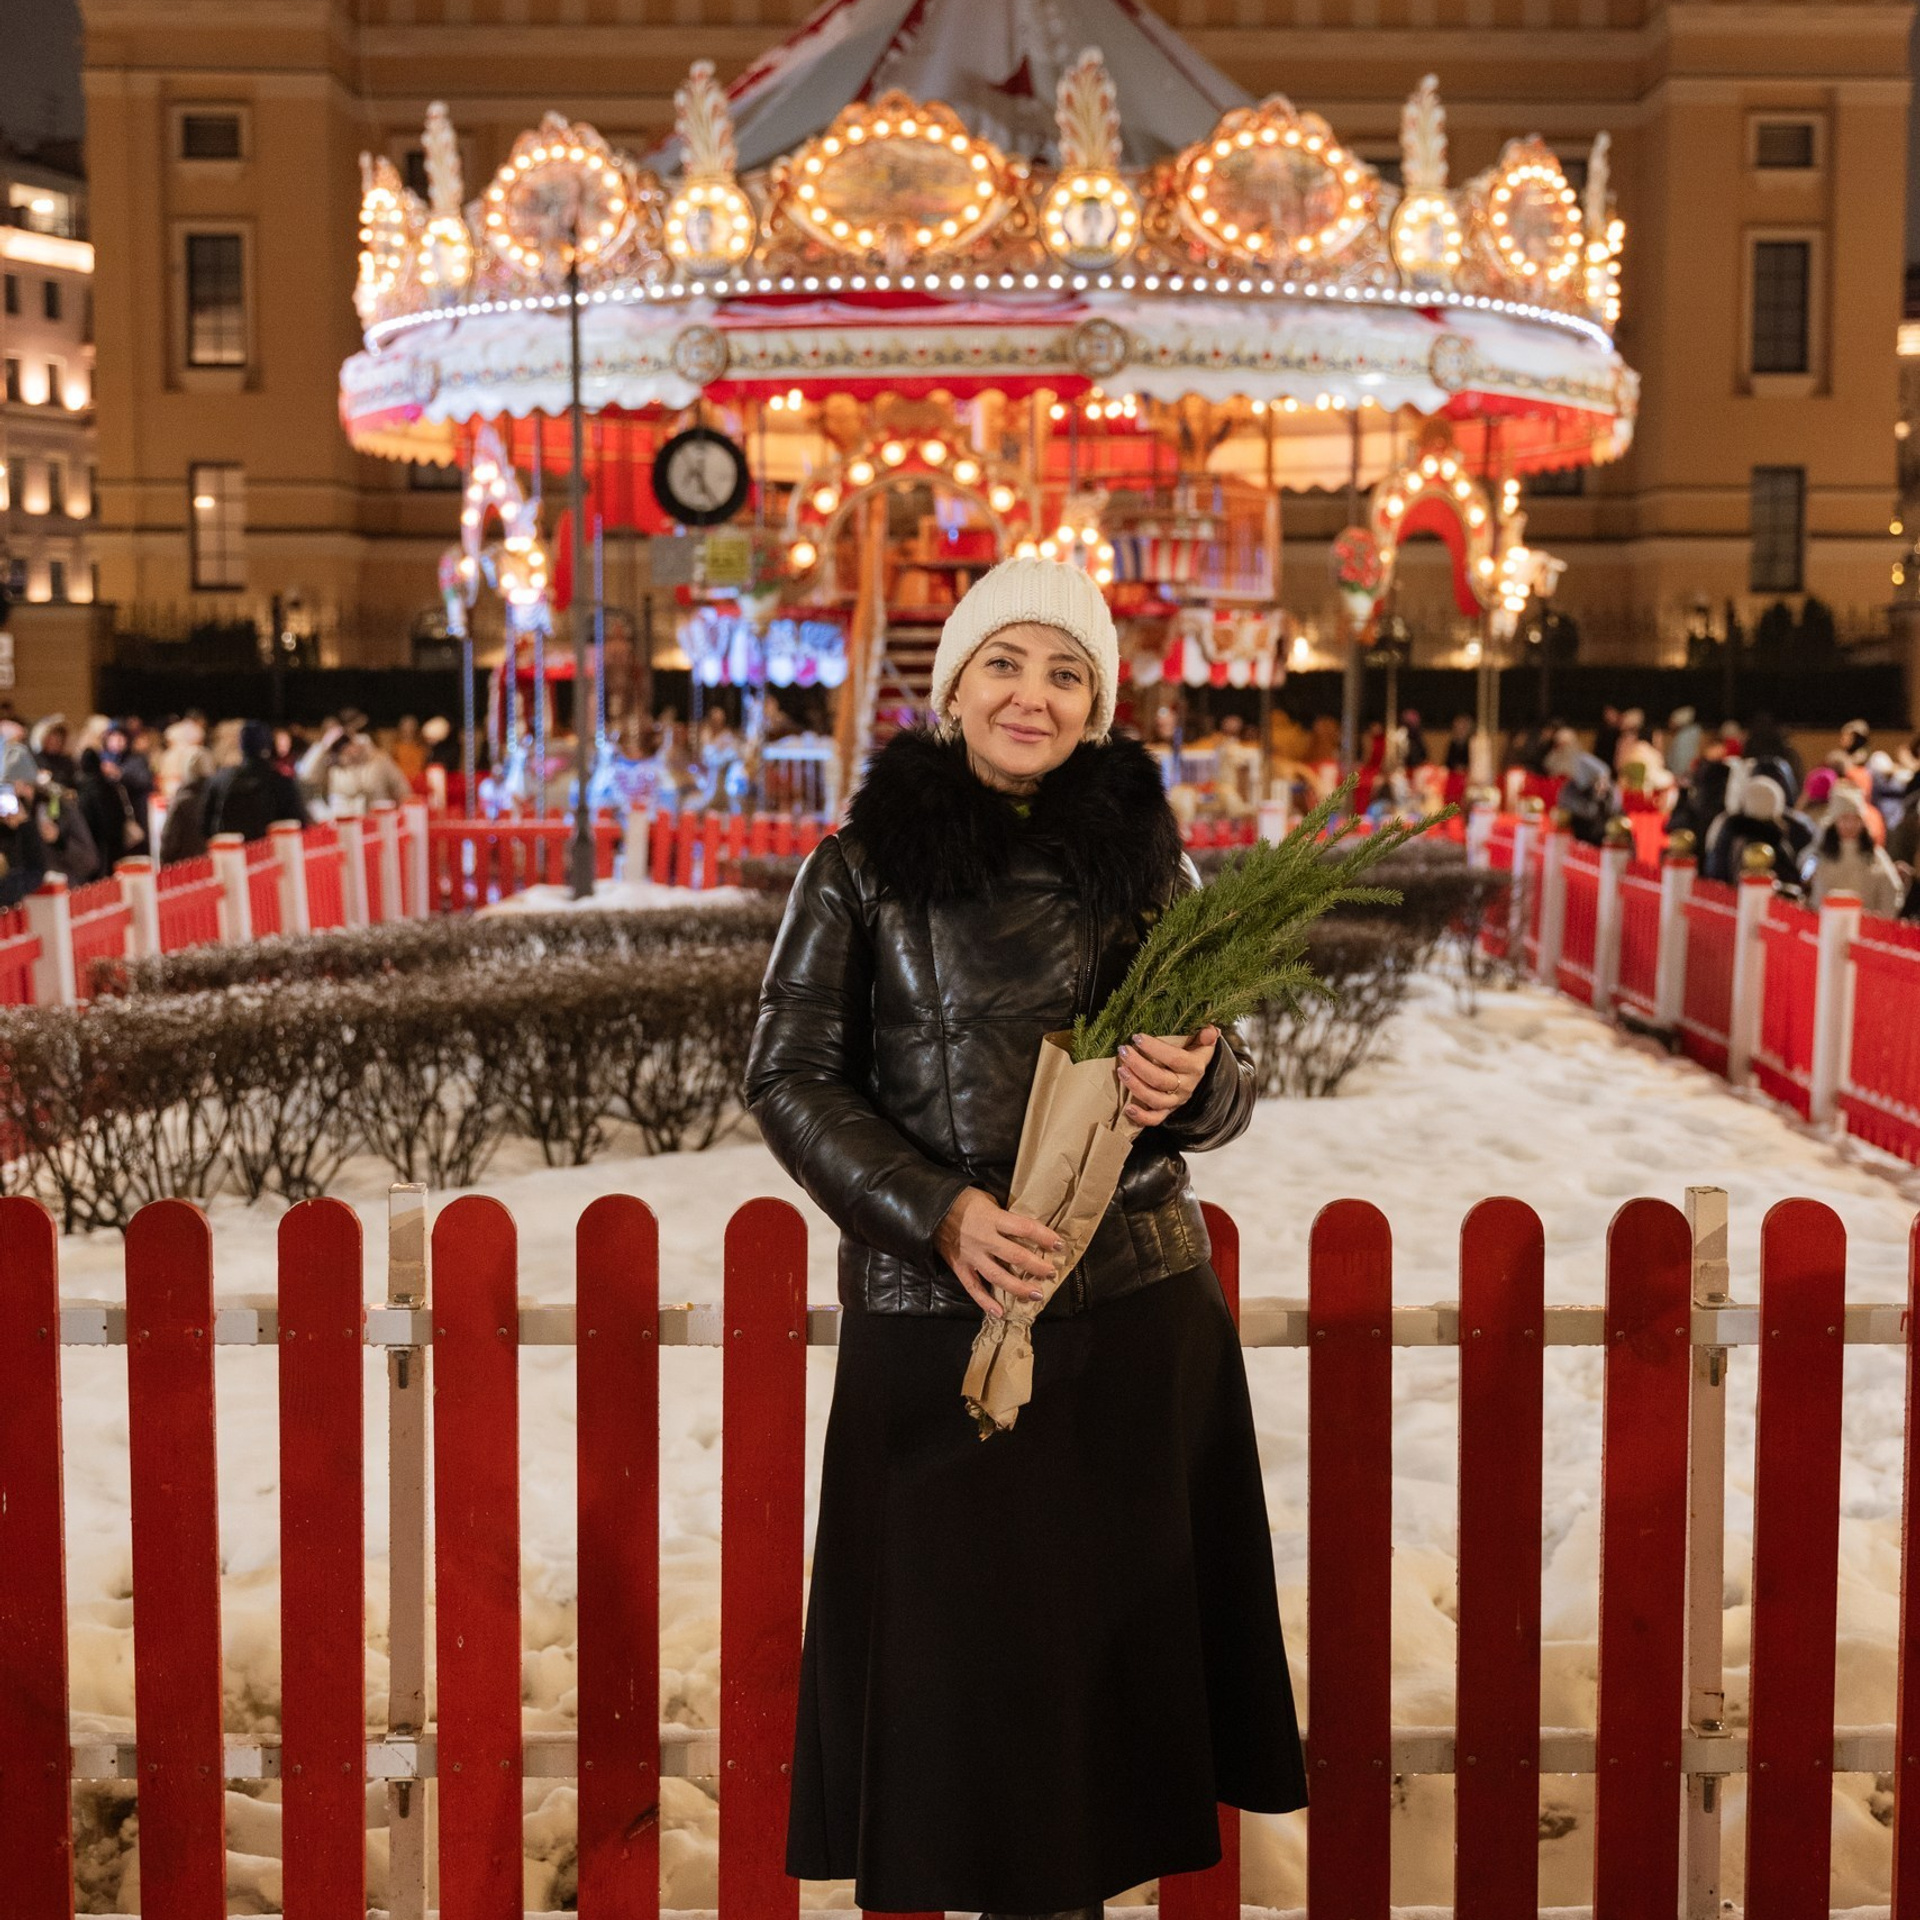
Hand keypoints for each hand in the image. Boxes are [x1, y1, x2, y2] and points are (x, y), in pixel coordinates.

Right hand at [935, 1187, 1064, 1318]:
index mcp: (993, 1218)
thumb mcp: (987, 1200)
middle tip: (1051, 1273)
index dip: (1044, 1237)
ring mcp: (972, 1255)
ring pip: (998, 1276)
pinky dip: (985, 1302)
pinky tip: (1000, 1313)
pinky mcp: (960, 1267)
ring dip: (1018, 1287)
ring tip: (1036, 1295)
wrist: (930, 1207)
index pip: (1025, 1228)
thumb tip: (1023, 1229)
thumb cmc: (962, 1200)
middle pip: (1016, 1256)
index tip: (1059, 1244)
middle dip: (1036, 1266)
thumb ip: (1004, 1216)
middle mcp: (984, 1239)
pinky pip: (973, 1288)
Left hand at [1116, 1027, 1219, 1126]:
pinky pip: (1155, 1119)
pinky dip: (1141, 1117)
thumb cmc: (1194, 1052)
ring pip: (1155, 1099)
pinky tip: (1128, 1108)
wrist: (1197, 1073)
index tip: (1137, 1037)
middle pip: (1161, 1080)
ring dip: (1136, 1086)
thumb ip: (1206, 1035)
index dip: (1155, 1049)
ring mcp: (1176, 1101)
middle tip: (1123, 1051)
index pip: (1175, 1059)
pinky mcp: (1167, 1111)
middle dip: (1139, 1065)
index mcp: (1195, 1067)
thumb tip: (1210, 1031)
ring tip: (1121, 1071)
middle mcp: (1186, 1086)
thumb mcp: (1202, 1041)